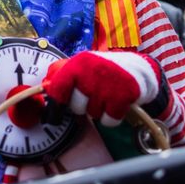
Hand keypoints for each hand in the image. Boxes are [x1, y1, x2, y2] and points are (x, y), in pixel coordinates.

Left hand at [43, 50, 163, 126]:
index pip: (57, 88)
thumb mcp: (84, 64)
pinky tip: (116, 105)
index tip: (58, 108)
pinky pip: (109, 120)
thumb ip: (63, 73)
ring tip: (107, 97)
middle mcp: (91, 72)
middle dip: (84, 106)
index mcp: (78, 63)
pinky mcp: (123, 95)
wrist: (139, 68)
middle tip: (93, 96)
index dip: (57, 102)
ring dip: (99, 110)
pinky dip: (112, 117)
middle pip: (76, 106)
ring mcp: (108, 84)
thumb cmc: (106, 69)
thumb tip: (44, 84)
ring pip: (93, 114)